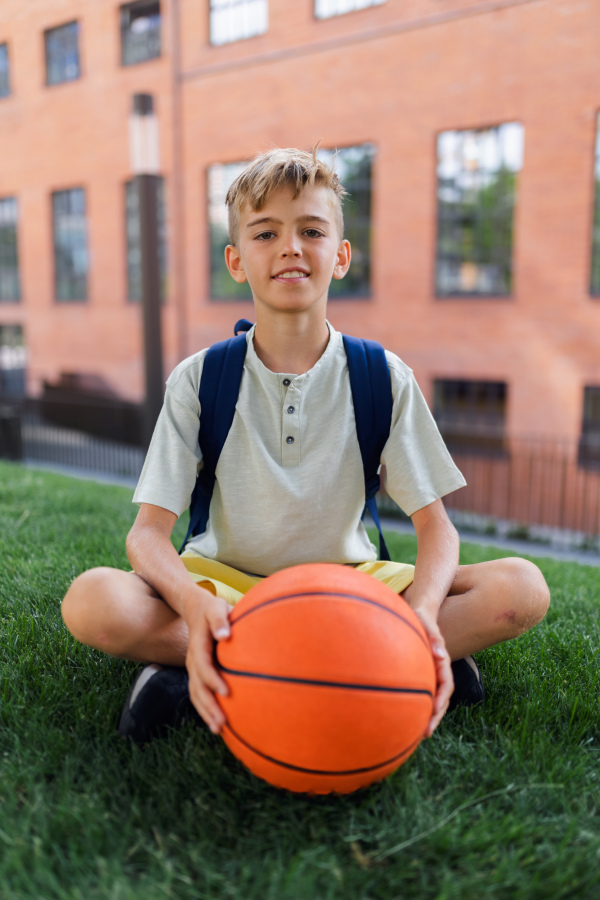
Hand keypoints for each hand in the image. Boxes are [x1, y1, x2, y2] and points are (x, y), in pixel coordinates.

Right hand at [183, 588, 230, 733]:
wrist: (195, 608)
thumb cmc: (212, 608)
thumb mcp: (216, 607)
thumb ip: (220, 619)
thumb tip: (225, 635)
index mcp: (198, 645)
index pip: (203, 665)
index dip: (213, 680)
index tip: (227, 693)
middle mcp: (192, 660)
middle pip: (197, 687)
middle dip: (208, 706)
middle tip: (222, 723)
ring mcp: (193, 667)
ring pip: (195, 694)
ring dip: (206, 712)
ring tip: (219, 729)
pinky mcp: (197, 672)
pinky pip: (198, 693)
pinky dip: (205, 708)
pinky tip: (217, 720)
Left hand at [412, 607, 452, 736]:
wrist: (418, 614)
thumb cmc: (420, 617)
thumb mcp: (427, 623)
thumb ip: (434, 637)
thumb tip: (441, 655)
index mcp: (441, 660)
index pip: (446, 683)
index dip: (442, 698)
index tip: (435, 711)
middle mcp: (438, 670)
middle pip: (442, 697)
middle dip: (436, 716)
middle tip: (426, 733)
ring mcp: (430, 673)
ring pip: (433, 698)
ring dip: (429, 716)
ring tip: (419, 734)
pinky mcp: (422, 675)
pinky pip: (424, 694)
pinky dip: (420, 707)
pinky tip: (409, 719)